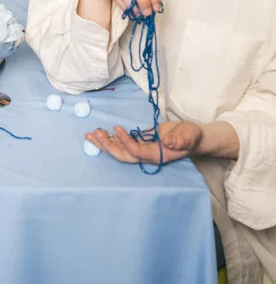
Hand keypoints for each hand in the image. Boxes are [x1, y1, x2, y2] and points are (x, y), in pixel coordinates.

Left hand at [85, 120, 202, 165]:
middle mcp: (146, 155)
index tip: (117, 128)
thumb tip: (168, 142)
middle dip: (107, 146)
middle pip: (123, 155)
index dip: (126, 142)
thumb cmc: (191, 136)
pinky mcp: (140, 142)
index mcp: (156, 155)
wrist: (191, 137)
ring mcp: (142, 149)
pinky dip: (111, 138)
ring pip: (120, 150)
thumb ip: (180, 140)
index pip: (136, 152)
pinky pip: (122, 143)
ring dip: (104, 143)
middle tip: (93, 134)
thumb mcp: (189, 136)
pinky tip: (101, 133)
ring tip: (90, 135)